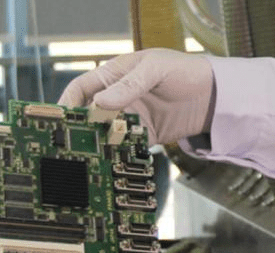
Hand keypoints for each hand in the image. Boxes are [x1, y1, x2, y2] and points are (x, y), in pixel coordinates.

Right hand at [58, 48, 214, 144]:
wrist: (213, 94)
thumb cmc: (184, 71)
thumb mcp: (155, 69)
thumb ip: (130, 85)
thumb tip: (102, 101)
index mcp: (114, 77)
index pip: (81, 89)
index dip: (68, 103)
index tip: (61, 119)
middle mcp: (117, 99)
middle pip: (89, 115)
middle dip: (80, 129)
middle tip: (74, 143)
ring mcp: (129, 118)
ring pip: (105, 133)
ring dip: (98, 144)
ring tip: (93, 156)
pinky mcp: (143, 135)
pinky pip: (125, 146)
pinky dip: (119, 154)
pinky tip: (115, 160)